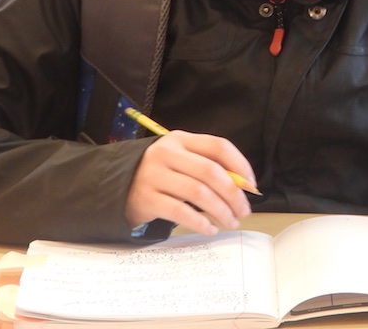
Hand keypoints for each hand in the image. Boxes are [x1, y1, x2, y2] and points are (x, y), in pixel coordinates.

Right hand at [125, 130, 255, 233]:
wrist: (115, 185)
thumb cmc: (159, 174)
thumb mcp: (180, 160)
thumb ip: (207, 166)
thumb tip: (243, 186)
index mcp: (180, 139)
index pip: (218, 146)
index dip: (241, 165)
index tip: (252, 185)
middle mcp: (167, 153)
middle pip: (211, 171)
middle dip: (233, 194)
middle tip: (244, 211)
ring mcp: (154, 175)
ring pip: (198, 192)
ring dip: (220, 210)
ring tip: (230, 222)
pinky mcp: (146, 198)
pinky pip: (180, 212)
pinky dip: (200, 222)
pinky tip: (210, 229)